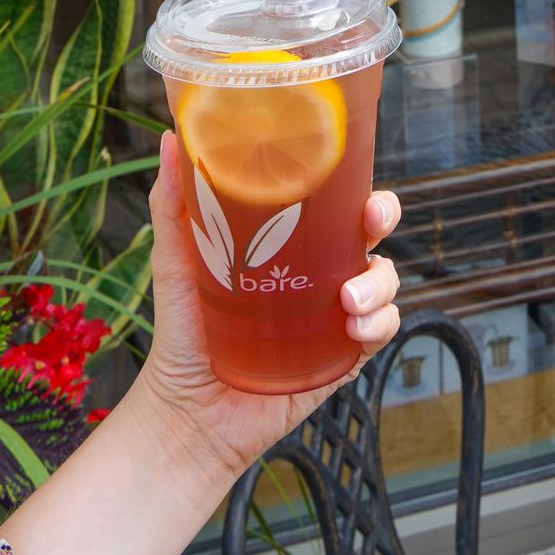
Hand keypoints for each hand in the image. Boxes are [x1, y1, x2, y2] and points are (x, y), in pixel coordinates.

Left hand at [137, 131, 400, 480]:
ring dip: (380, 282)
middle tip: (371, 223)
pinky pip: (381, 331)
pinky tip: (353, 329)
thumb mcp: (176, 263)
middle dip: (385, 216)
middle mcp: (320, 272)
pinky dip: (379, 324)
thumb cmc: (184, 335)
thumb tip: (169, 139)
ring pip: (385, 279)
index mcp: (292, 242)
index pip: (337, 200)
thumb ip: (172, 205)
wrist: (188, 415)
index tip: (360, 182)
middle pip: (373, 231)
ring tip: (347, 302)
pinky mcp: (342, 357)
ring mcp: (335, 315)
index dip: (357, 181)